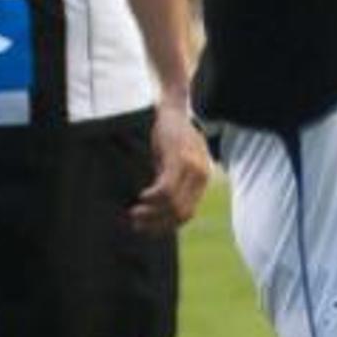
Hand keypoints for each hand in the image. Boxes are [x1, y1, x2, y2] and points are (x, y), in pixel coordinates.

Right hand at [128, 99, 212, 231]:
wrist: (172, 107)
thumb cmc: (169, 136)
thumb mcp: (171, 163)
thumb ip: (169, 183)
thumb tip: (152, 209)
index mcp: (201, 181)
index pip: (186, 214)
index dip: (164, 226)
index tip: (144, 229)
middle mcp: (201, 177)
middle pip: (182, 214)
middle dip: (156, 223)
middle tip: (134, 222)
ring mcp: (193, 168)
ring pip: (174, 204)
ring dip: (152, 213)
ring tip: (134, 212)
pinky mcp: (180, 159)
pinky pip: (167, 188)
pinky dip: (153, 197)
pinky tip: (141, 197)